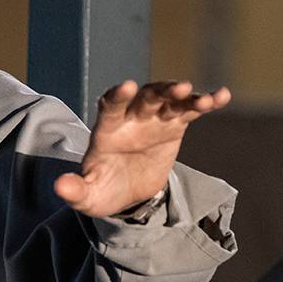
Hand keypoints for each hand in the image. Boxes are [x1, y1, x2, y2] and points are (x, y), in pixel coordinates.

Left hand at [53, 80, 230, 217]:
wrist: (126, 192)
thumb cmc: (103, 189)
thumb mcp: (88, 195)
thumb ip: (75, 190)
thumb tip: (59, 187)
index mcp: (106, 130)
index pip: (109, 106)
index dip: (117, 95)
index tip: (127, 86)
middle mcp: (130, 118)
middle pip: (145, 98)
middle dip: (160, 91)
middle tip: (178, 88)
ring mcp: (153, 118)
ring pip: (169, 99)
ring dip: (184, 95)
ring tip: (202, 99)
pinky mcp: (174, 124)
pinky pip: (190, 109)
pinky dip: (206, 101)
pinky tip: (222, 95)